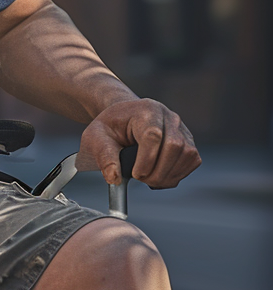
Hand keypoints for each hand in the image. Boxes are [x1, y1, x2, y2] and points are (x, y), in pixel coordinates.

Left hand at [78, 98, 199, 188]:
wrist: (123, 119)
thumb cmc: (110, 127)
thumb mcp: (96, 137)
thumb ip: (103, 157)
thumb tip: (114, 177)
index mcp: (145, 110)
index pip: (153, 136)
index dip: (147, 160)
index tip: (135, 174)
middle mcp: (168, 117)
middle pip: (175, 146)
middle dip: (158, 171)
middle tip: (141, 179)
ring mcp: (182, 128)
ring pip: (188, 155)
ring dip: (168, 175)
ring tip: (148, 178)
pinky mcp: (188, 141)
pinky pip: (192, 161)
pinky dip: (177, 174)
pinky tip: (159, 175)